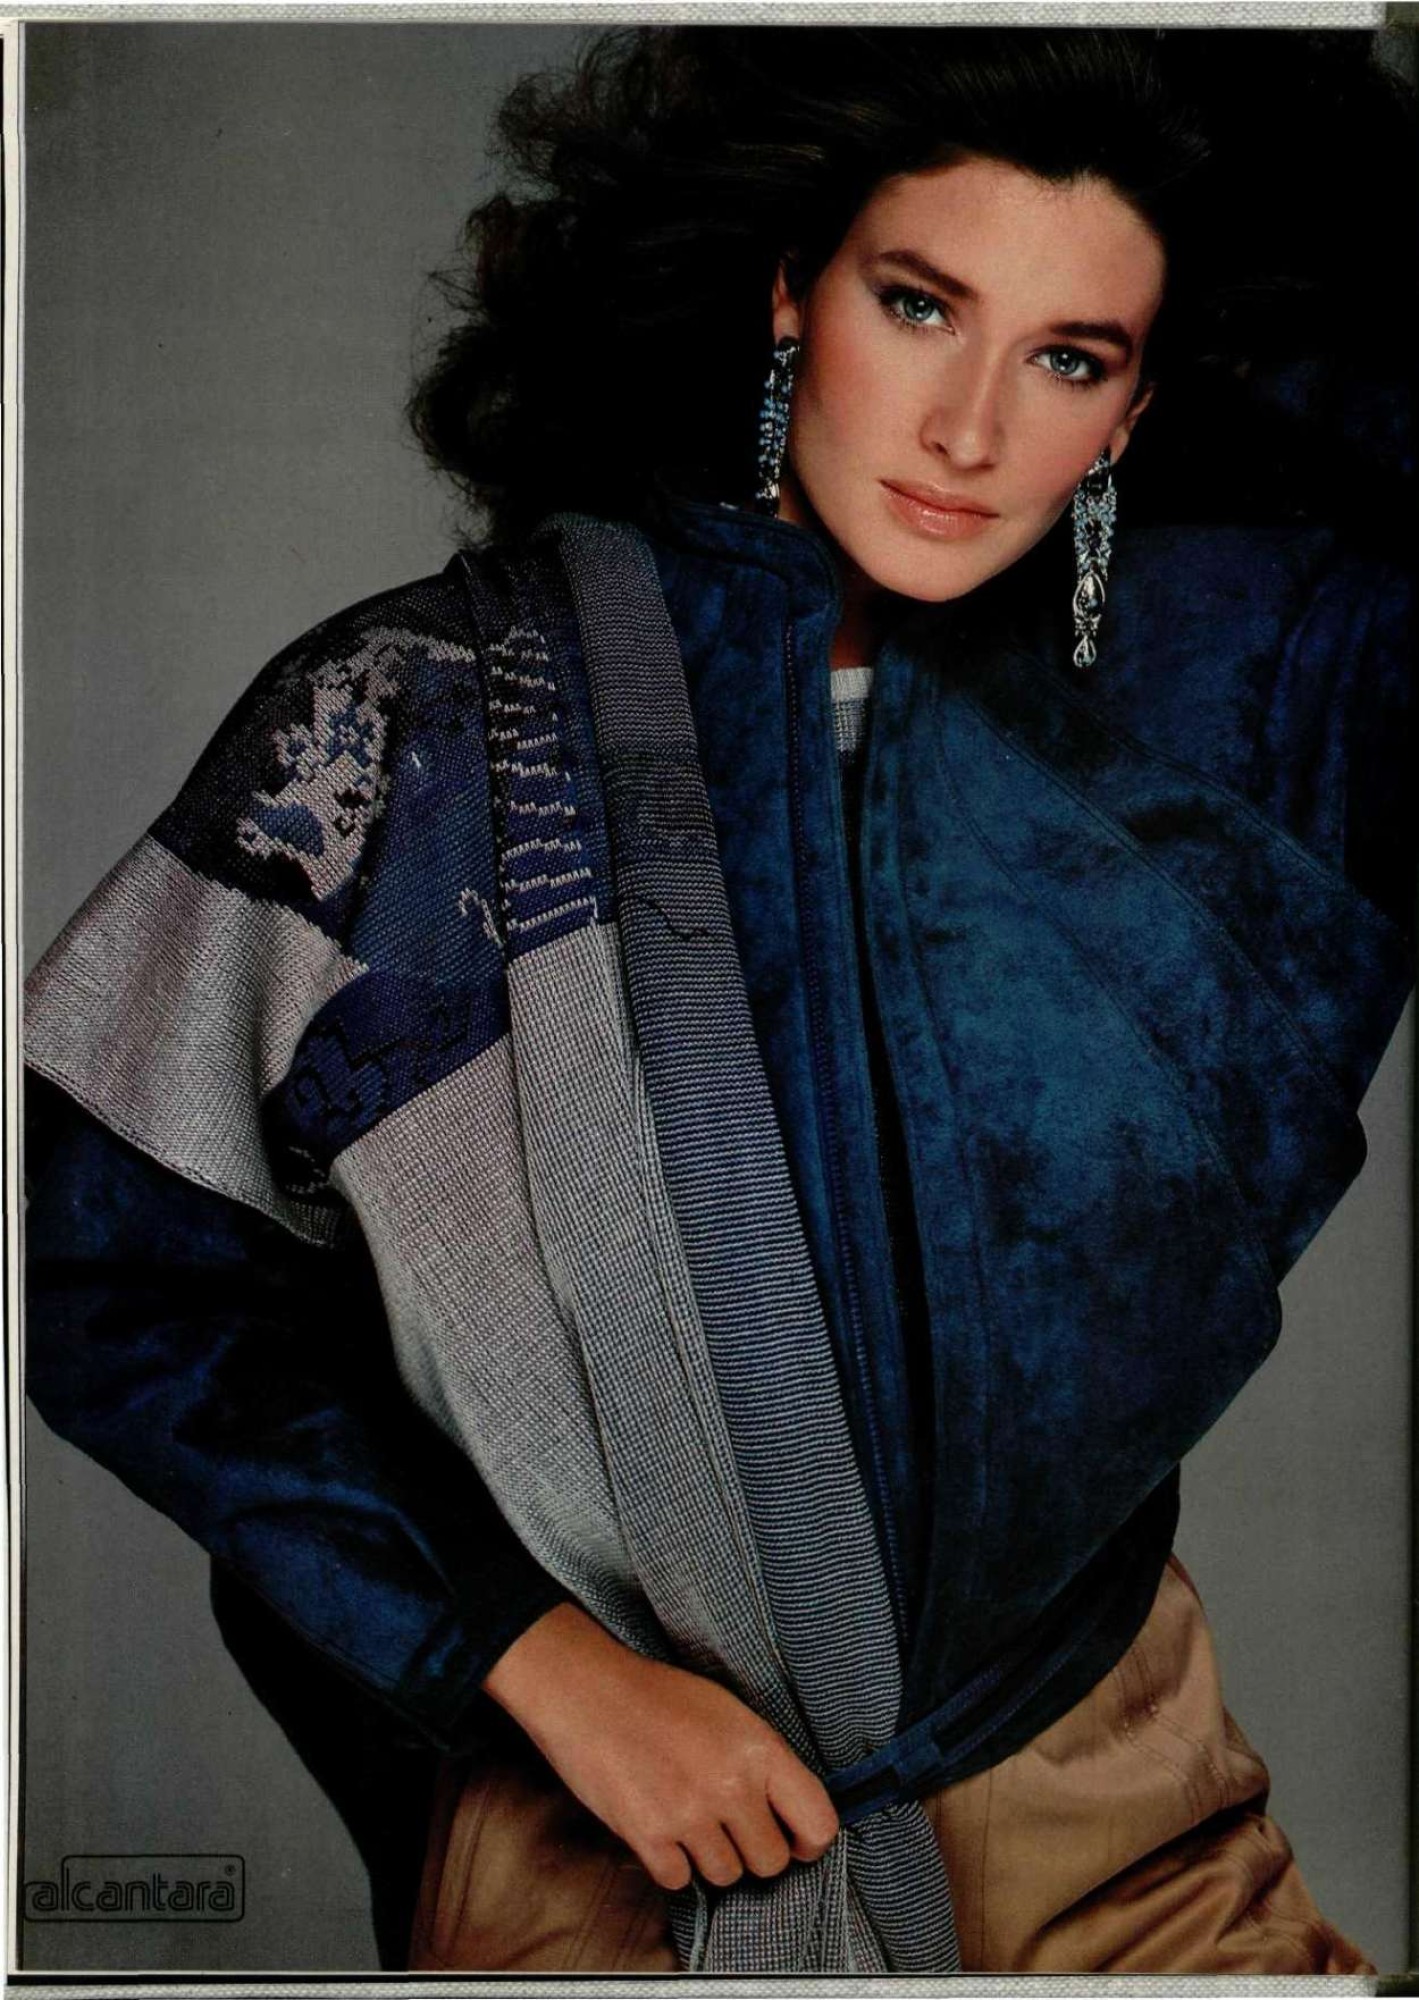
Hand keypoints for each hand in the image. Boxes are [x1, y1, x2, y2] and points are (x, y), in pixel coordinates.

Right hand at [483, 1602, 839, 1892]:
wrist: (588, 1691)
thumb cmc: (658, 1697)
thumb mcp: (728, 1712)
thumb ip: (762, 1763)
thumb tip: (788, 1814)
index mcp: (759, 1748)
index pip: (818, 1823)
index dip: (808, 1841)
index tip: (793, 1840)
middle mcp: (731, 1785)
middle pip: (770, 1862)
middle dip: (752, 1849)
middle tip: (727, 1824)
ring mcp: (689, 1814)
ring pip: (726, 1876)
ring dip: (709, 1856)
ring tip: (687, 1815)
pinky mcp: (648, 1836)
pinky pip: (680, 1881)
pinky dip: (671, 1863)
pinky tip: (660, 1826)